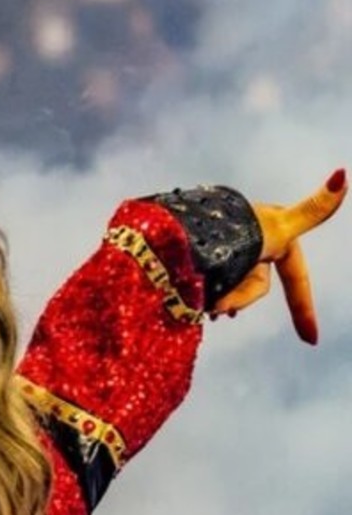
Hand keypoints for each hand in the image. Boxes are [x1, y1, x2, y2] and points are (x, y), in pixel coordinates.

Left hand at [212, 169, 345, 343]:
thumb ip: (311, 210)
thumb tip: (341, 173)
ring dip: (223, 300)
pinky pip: (214, 287)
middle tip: (220, 309)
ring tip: (205, 304)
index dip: (303, 310)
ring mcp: (228, 249)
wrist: (179, 236)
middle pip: (257, 287)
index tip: (311, 341)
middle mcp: (252, 242)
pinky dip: (209, 296)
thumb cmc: (231, 233)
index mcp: (274, 237)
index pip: (296, 281)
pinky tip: (199, 304)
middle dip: (240, 299)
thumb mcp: (275, 229)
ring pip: (234, 289)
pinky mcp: (203, 257)